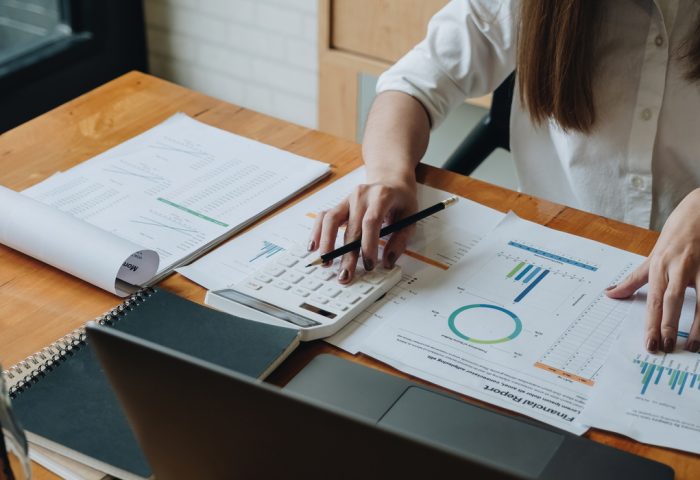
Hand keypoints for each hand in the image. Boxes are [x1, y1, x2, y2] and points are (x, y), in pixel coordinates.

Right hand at [307, 178, 417, 283]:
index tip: (369, 264)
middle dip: (347, 255)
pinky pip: (324, 217)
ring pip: (331, 220)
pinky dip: (317, 232)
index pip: (371, 222)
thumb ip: (400, 240)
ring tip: (326, 264)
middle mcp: (361, 195)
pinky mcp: (340, 204)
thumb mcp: (410, 218)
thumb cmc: (401, 200)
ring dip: (327, 244)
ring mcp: (348, 199)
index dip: (368, 245)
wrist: (390, 180)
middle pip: (351, 228)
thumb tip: (387, 262)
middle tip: (345, 276)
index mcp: (382, 196)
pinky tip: (314, 246)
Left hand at [606, 188, 699, 352]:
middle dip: (669, 326)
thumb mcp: (652, 256)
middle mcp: (679, 267)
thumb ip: (633, 279)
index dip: (651, 324)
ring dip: (699, 326)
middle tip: (666, 348)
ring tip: (694, 346)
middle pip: (672, 300)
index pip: (653, 301)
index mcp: (660, 267)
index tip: (650, 345)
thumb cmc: (675, 236)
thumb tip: (610, 294)